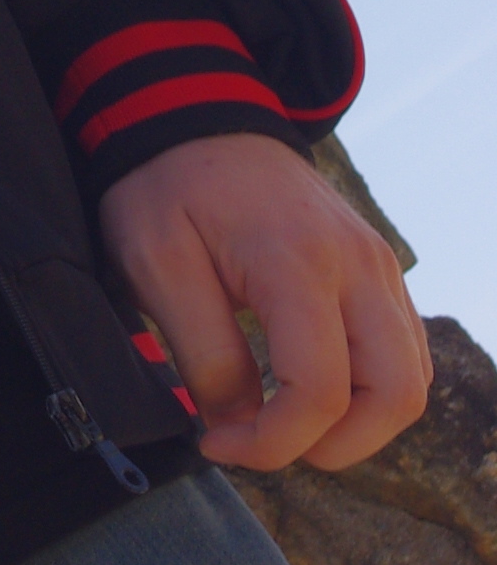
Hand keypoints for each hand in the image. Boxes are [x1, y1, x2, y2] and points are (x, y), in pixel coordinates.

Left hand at [98, 132, 430, 471]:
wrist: (199, 118)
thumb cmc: (167, 187)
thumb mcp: (156, 265)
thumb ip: (202, 353)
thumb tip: (236, 426)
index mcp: (299, 264)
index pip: (320, 392)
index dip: (272, 443)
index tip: (216, 444)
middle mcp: (359, 267)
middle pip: (394, 397)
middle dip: (333, 446)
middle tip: (262, 442)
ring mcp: (380, 267)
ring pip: (409, 381)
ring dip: (357, 425)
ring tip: (283, 421)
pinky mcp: (381, 272)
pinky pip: (405, 353)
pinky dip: (371, 391)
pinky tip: (311, 391)